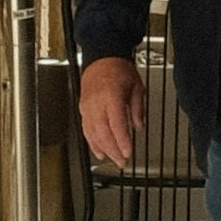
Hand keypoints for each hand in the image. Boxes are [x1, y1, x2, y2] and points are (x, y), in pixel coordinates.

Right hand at [77, 56, 143, 172]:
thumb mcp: (137, 85)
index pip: (116, 124)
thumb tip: (138, 125)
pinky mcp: (83, 109)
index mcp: (111, 96)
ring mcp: (87, 107)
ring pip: (93, 134)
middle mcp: (97, 103)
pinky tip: (99, 151)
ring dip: (103, 149)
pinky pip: (86, 130)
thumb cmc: (119, 69)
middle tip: (122, 161)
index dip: (122, 141)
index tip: (128, 152)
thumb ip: (138, 107)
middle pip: (103, 132)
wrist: (102, 58)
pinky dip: (92, 143)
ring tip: (112, 159)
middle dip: (113, 150)